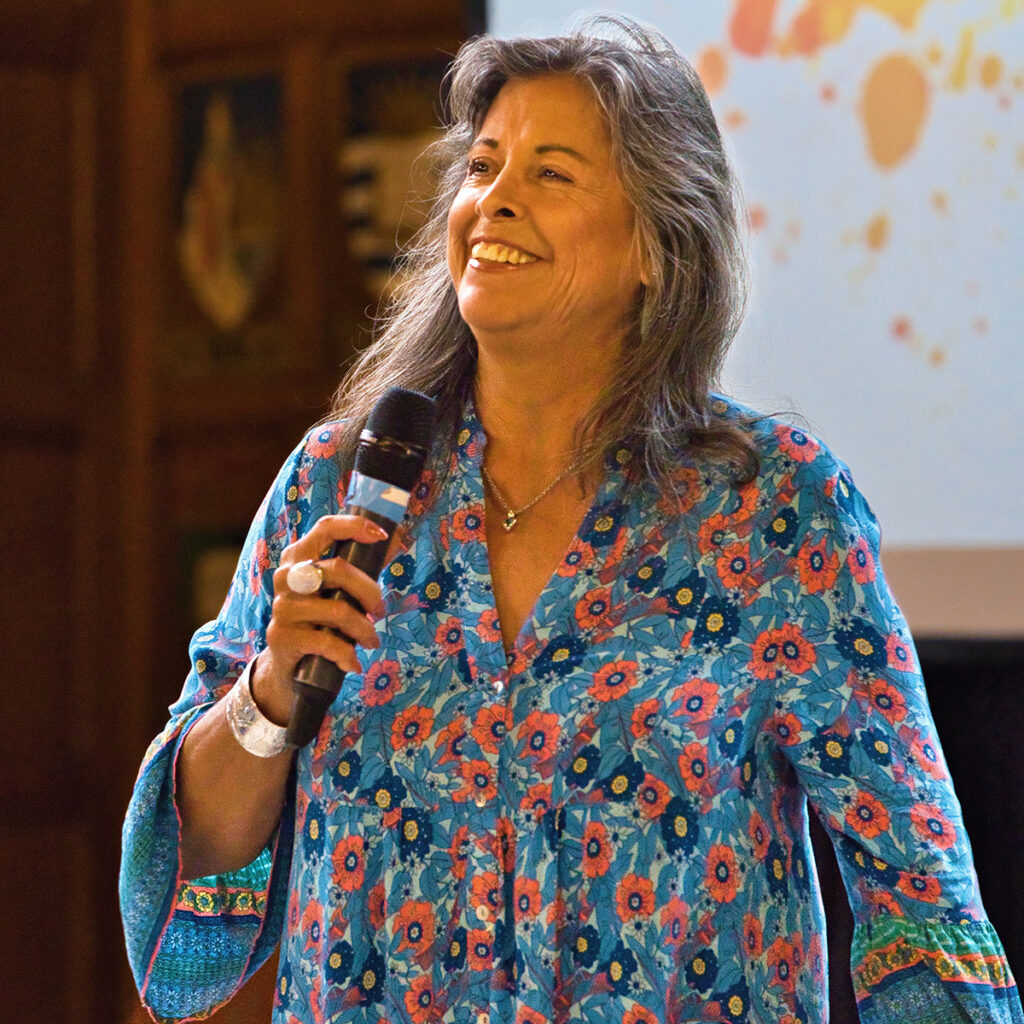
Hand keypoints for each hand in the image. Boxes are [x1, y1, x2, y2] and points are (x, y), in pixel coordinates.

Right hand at [253, 515, 389, 723]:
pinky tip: (352, 663)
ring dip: (364, 629)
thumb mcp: (336, 592)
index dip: (354, 526)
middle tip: (381, 610)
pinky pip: (328, 643)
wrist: (287, 665)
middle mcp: (286, 577)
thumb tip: (398, 539)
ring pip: (338, 610)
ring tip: (371, 641)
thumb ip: (360, 569)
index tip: (382, 535)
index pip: (325, 528)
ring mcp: (283, 607)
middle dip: (369, 591)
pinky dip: (348, 655)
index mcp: (298, 557)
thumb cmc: (319, 620)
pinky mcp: (282, 637)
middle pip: (338, 570)